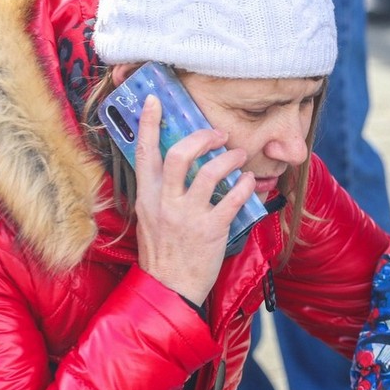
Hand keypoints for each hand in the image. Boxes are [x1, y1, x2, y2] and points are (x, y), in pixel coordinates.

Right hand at [132, 95, 257, 304]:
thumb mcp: (149, 217)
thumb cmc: (162, 251)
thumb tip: (175, 163)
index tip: (155, 100)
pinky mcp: (211, 230)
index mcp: (146, 197)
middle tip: (218, 135)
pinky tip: (246, 182)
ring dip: (230, 159)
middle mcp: (165, 203)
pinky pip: (232, 198)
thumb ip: (159, 191)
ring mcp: (188, 216)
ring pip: (210, 172)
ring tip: (238, 157)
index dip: (149, 124)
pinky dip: (243, 185)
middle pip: (179, 154)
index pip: (143, 152)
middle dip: (202, 137)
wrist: (169, 289)